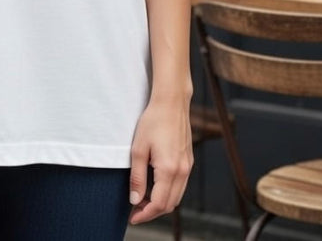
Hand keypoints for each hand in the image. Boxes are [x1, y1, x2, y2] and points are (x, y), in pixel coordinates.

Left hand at [128, 97, 192, 224]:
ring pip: (177, 197)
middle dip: (152, 211)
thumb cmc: (153, 122)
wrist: (171, 103)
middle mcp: (182, 171)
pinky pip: (180, 185)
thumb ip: (137, 177)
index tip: (132, 217)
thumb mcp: (138, 149)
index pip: (159, 204)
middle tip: (135, 210)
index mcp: (169, 170)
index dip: (145, 214)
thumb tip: (135, 200)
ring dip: (161, 203)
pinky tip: (155, 186)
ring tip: (142, 199)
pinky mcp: (188, 161)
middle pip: (170, 204)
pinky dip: (168, 192)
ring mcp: (188, 166)